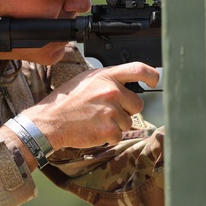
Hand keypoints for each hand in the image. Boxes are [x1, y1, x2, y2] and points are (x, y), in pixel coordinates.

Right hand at [22, 62, 159, 149]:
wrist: (50, 121)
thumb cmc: (67, 101)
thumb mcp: (86, 80)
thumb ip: (108, 80)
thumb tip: (126, 83)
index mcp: (106, 76)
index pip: (138, 69)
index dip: (151, 75)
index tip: (154, 80)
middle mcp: (111, 91)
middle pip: (137, 103)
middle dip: (126, 110)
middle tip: (106, 111)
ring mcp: (111, 111)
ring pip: (128, 122)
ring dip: (116, 125)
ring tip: (96, 120)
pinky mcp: (109, 129)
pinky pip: (119, 136)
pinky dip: (109, 137)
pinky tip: (94, 130)